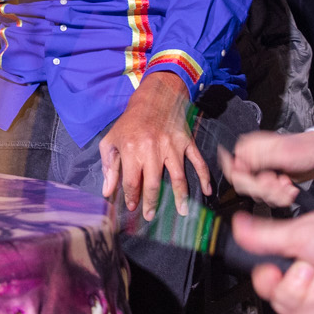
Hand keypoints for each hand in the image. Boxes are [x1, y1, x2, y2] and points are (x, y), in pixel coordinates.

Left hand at [98, 72, 207, 218]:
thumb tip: (107, 191)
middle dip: (152, 202)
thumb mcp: (112, 140)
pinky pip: (197, 162)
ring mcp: (171, 146)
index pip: (131, 181)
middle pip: (153, 183)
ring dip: (180, 197)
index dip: (131, 196)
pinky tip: (206, 191)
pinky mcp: (186, 142)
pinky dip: (204, 177)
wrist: (154, 98)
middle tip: (151, 215)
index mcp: (132, 149)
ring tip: (182, 212)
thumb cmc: (129, 122)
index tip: (132, 207)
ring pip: (178, 177)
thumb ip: (109, 167)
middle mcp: (152, 149)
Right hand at [221, 129, 313, 207]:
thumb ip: (257, 159)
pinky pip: (266, 197)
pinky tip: (288, 188)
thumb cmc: (305, 149)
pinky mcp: (269, 182)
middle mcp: (252, 160)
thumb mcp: (281, 153)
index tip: (256, 181)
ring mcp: (260, 172)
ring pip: (255, 193)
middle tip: (276, 183)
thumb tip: (236, 163)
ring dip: (273, 194)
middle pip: (242, 184)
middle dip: (262, 188)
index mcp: (249, 148)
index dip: (242, 178)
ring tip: (286, 186)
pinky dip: (279, 196)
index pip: (231, 167)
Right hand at [240, 199, 313, 313]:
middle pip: (280, 305)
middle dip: (294, 286)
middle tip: (311, 268)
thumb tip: (236, 225)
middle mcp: (312, 284)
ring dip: (313, 295)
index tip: (272, 271)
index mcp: (298, 261)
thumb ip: (265, 236)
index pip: (267, 284)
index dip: (266, 281)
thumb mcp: (302, 233)